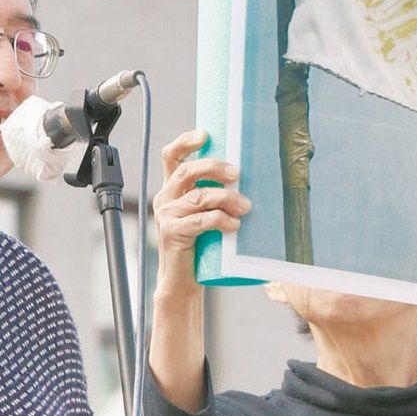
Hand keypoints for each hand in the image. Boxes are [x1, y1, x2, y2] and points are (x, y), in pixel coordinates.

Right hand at [153, 129, 249, 297]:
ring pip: (199, 196)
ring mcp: (167, 216)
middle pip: (188, 170)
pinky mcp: (172, 233)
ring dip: (227, 198)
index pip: (172, 156)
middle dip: (215, 167)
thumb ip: (217, 196)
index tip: (205, 134)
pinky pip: (201, 220)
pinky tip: (234, 226)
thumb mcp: (206, 213)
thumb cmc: (202, 244)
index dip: (186, 141)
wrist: (183, 280)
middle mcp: (166, 198)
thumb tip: (251, 178)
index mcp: (173, 188)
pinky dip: (221, 220)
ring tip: (246, 206)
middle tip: (237, 174)